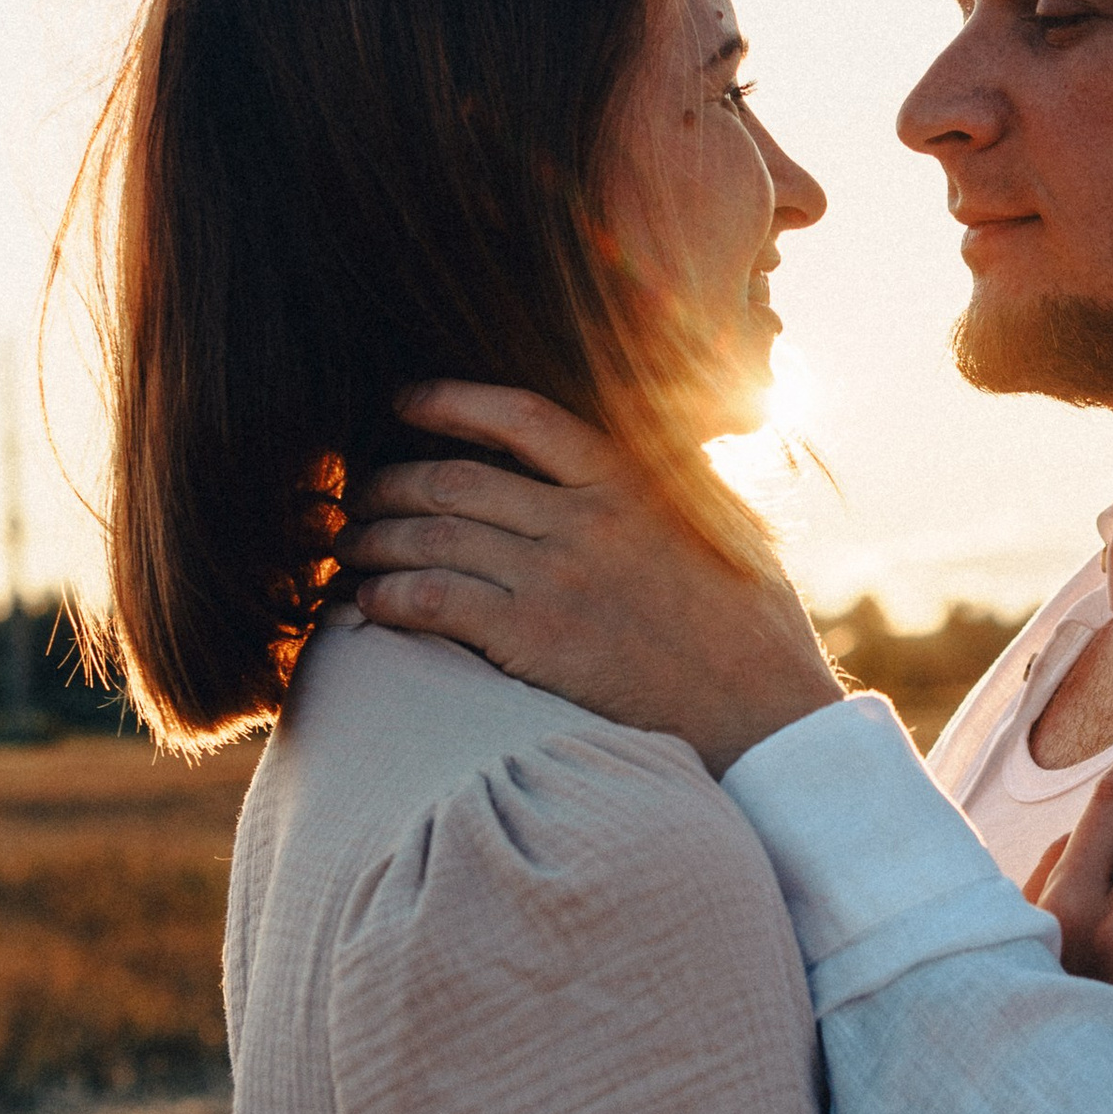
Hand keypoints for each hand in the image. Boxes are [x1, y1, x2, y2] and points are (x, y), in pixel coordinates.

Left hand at [343, 383, 844, 774]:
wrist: (763, 712)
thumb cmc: (753, 623)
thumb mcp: (728, 523)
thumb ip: (676, 476)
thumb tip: (651, 440)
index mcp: (630, 479)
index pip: (520, 416)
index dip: (449, 401)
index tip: (403, 401)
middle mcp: (585, 518)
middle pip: (455, 480)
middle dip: (389, 482)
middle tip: (357, 495)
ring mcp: (557, 578)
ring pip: (434, 538)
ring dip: (376, 541)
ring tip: (349, 549)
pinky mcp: (536, 640)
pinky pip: (435, 602)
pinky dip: (390, 597)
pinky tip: (368, 604)